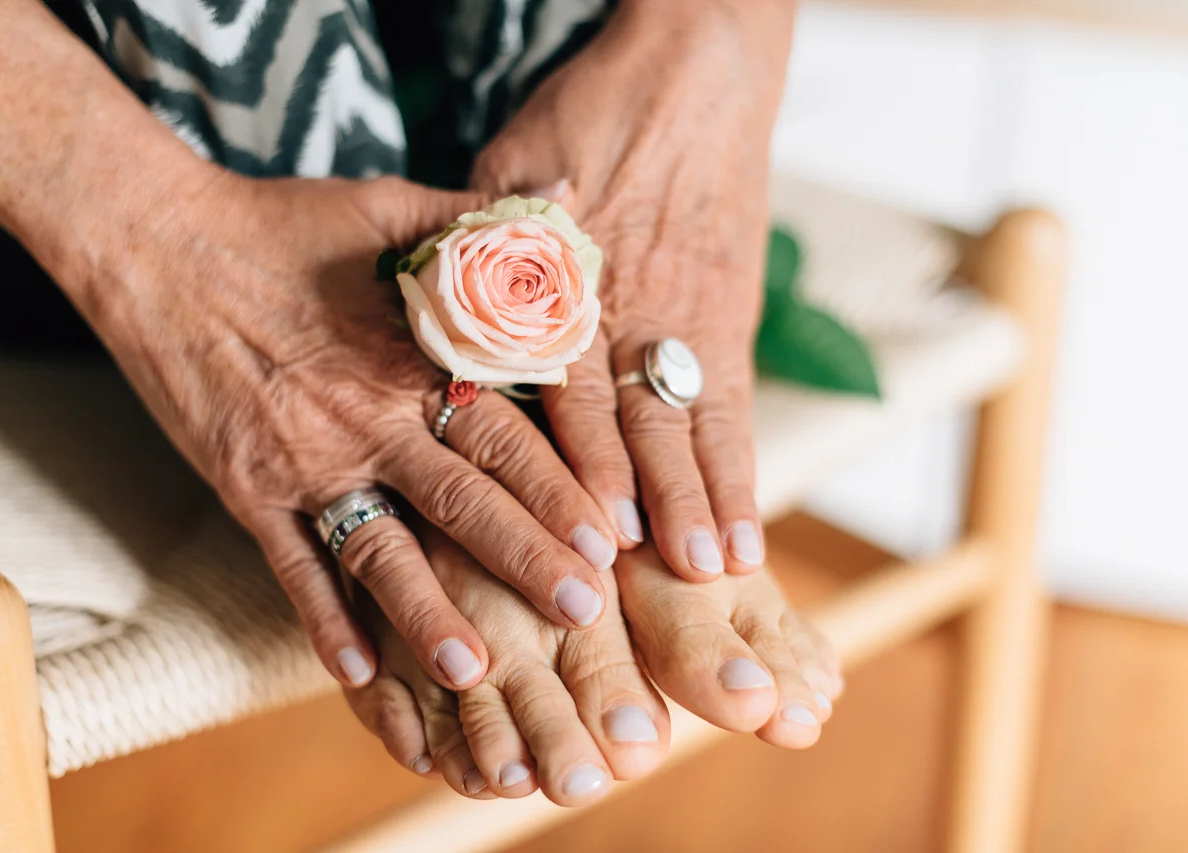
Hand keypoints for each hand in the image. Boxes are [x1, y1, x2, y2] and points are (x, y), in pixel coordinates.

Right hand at [76, 170, 620, 690]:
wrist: (157, 243)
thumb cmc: (283, 224)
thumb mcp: (391, 204)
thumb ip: (479, 217)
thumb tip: (563, 203)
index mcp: (413, 357)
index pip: (505, 432)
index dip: (562, 485)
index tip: (613, 536)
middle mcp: (367, 417)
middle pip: (464, 501)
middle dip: (529, 559)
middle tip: (587, 612)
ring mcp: (303, 460)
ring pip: (381, 550)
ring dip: (430, 614)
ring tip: (479, 673)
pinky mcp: (245, 487)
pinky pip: (288, 565)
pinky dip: (322, 619)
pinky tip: (358, 673)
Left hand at [470, 0, 794, 579]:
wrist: (695, 71)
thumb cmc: (588, 117)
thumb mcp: (508, 167)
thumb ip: (481, 246)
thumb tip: (438, 313)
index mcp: (577, 278)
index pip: (580, 383)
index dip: (590, 458)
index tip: (597, 524)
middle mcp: (639, 310)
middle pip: (649, 416)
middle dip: (660, 498)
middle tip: (668, 574)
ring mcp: (692, 320)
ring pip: (701, 422)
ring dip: (711, 497)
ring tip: (721, 568)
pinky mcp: (730, 320)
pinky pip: (737, 407)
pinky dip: (742, 470)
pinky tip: (749, 526)